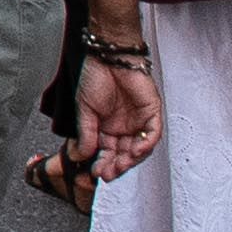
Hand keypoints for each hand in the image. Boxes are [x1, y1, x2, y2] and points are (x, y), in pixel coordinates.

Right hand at [74, 53, 162, 181]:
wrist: (108, 57)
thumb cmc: (95, 77)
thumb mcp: (84, 109)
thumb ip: (85, 133)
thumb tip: (80, 156)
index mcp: (106, 128)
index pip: (107, 152)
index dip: (102, 164)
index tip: (96, 173)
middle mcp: (123, 128)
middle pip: (123, 154)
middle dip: (116, 166)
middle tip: (108, 173)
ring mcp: (139, 122)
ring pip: (139, 148)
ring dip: (130, 160)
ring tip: (120, 166)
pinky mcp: (152, 114)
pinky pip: (152, 134)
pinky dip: (146, 144)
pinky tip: (135, 151)